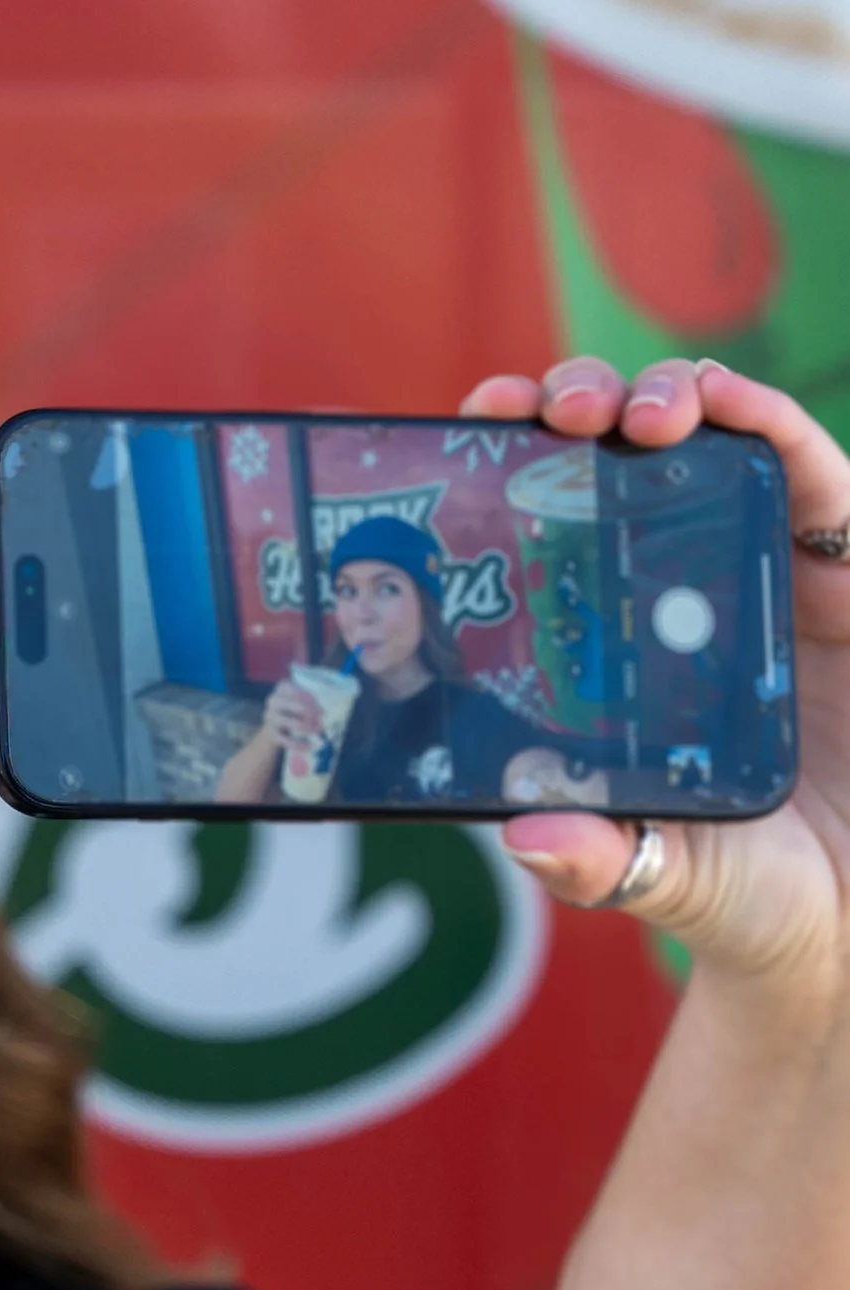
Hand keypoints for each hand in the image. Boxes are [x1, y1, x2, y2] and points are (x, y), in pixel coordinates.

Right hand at [261, 679, 323, 752]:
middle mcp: (274, 700)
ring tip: (316, 731)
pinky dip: (300, 744)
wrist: (271, 730)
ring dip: (310, 729)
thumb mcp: (299, 702)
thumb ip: (311, 703)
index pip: (303, 693)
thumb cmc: (290, 712)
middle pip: (302, 707)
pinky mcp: (271, 734)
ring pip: (297, 724)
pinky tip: (308, 745)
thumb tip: (321, 712)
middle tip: (319, 723)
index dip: (314, 703)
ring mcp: (270, 717)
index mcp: (282, 689)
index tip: (320, 712)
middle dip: (314, 717)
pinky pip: (288, 740)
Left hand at [461, 357, 849, 991]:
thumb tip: (523, 836)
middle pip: (626, 457)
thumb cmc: (753, 891)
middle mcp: (688, 590)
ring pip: (719, 442)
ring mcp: (774, 575)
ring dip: (676, 398)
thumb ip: (600, 859)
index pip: (555, 523)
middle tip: (551, 412)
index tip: (474, 423)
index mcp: (622, 642)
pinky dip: (777, 428)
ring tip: (638, 412)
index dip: (515, 460)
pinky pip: (820, 478)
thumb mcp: (667, 876)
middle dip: (585, 405)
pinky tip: (734, 409)